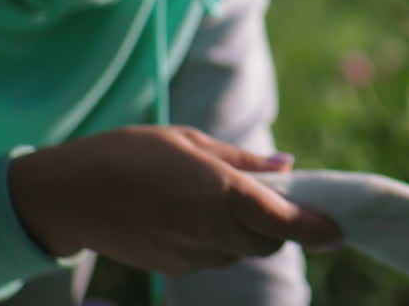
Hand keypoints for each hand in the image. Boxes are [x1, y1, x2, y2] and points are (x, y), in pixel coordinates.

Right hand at [8, 125, 341, 273]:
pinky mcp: (173, 267)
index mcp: (222, 192)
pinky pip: (214, 260)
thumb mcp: (190, 140)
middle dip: (282, 228)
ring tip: (226, 202)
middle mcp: (212, 229)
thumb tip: (287, 167)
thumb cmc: (129, 153)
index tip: (339, 231)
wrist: (69, 194)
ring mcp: (192, 253)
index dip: (317, 229)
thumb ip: (242, 160)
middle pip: (270, 243)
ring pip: (242, 254)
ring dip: (249, 236)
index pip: (285, 222)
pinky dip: (220, 244)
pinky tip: (196, 217)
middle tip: (273, 202)